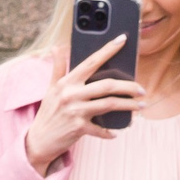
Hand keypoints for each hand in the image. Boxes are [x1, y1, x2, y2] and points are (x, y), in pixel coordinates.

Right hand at [24, 36, 143, 176]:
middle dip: (129, 86)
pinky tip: (117, 131)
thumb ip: (58, 68)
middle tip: (141, 89)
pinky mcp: (79, 128)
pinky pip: (101, 128)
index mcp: (67, 82)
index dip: (108, 50)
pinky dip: (111, 132)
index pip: (91, 62)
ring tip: (140, 106)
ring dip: (128, 105)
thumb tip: (58, 47)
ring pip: (109, 104)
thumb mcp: (51, 89)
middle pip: (107, 85)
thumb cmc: (47, 112)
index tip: (122, 39)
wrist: (38, 140)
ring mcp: (76, 111)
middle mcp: (72, 94)